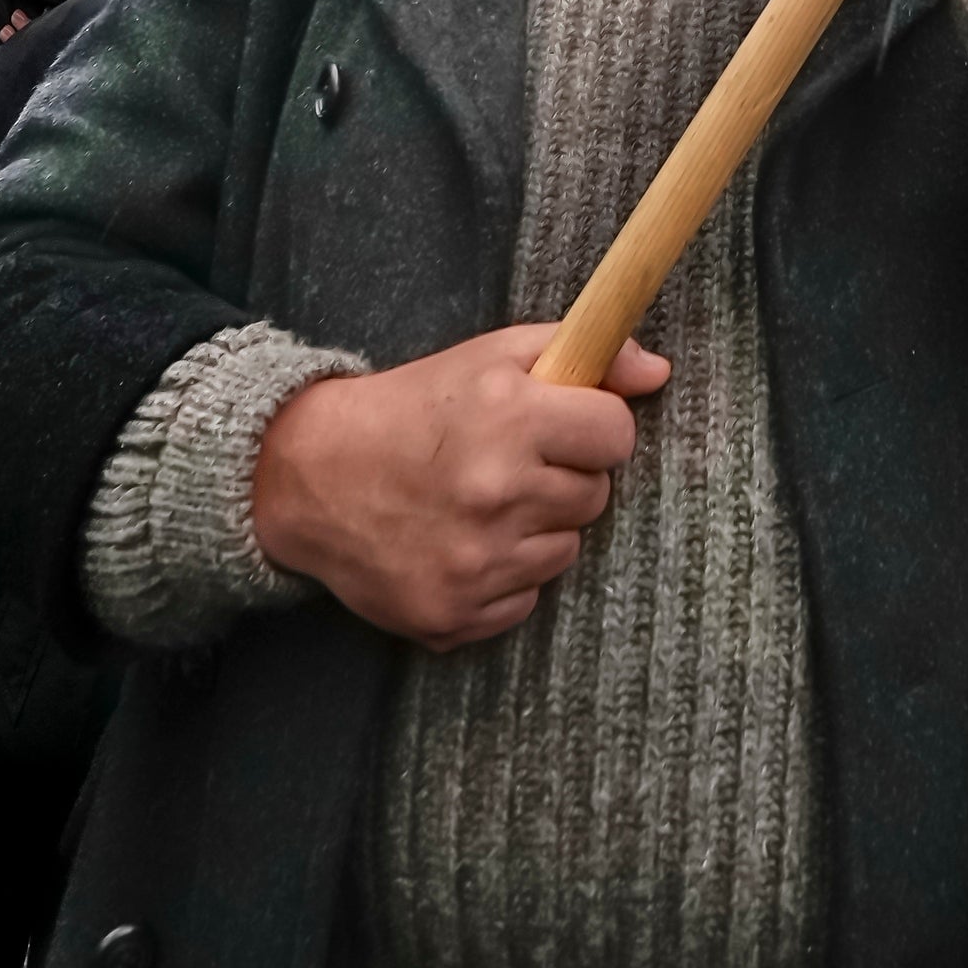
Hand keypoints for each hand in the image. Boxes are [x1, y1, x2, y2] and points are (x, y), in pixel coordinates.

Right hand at [249, 326, 673, 649]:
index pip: (617, 434)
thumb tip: (657, 372)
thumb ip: (582, 353)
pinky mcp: (452, 614)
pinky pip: (524, 600)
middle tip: (507, 464)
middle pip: (594, 497)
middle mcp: (495, 493)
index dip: (593, 427)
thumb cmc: (412, 408)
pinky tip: (460, 543)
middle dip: (562, 478)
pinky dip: (502, 577)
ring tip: (479, 503)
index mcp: (509, 418)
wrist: (311, 475)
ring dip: (534, 529)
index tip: (559, 427)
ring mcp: (474, 562)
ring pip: (563, 551)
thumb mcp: (491, 356)